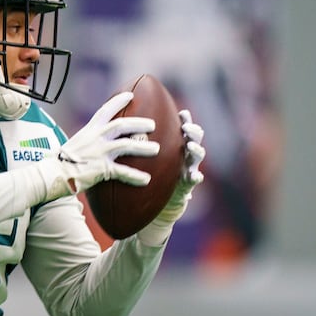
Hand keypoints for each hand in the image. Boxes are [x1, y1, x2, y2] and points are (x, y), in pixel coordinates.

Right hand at [41, 92, 159, 200]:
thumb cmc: (61, 162)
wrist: (52, 173)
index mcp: (89, 130)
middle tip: (152, 125)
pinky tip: (146, 179)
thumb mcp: (75, 143)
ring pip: (126, 145)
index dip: (118, 101)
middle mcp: (95, 138)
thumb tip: (94, 144)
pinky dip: (135, 176)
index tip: (131, 95)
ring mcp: (99, 152)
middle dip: (139, 123)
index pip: (105, 110)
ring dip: (143, 147)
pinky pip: (123, 171)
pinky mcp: (101, 169)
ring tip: (156, 149)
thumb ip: (87, 141)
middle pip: (122, 125)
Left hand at [137, 109, 205, 245]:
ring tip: (190, 147)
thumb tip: (118, 122)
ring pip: (198, 156)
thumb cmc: (146, 174)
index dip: (184, 119)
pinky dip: (195, 177)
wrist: (152, 203)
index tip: (181, 112)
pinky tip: (194, 176)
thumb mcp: (141, 157)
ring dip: (196, 150)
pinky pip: (194, 179)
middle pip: (194, 137)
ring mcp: (188, 168)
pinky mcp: (188, 184)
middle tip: (186, 128)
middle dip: (193, 131)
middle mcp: (183, 154)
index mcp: (173, 144)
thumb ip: (136, 141)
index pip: (181, 127)